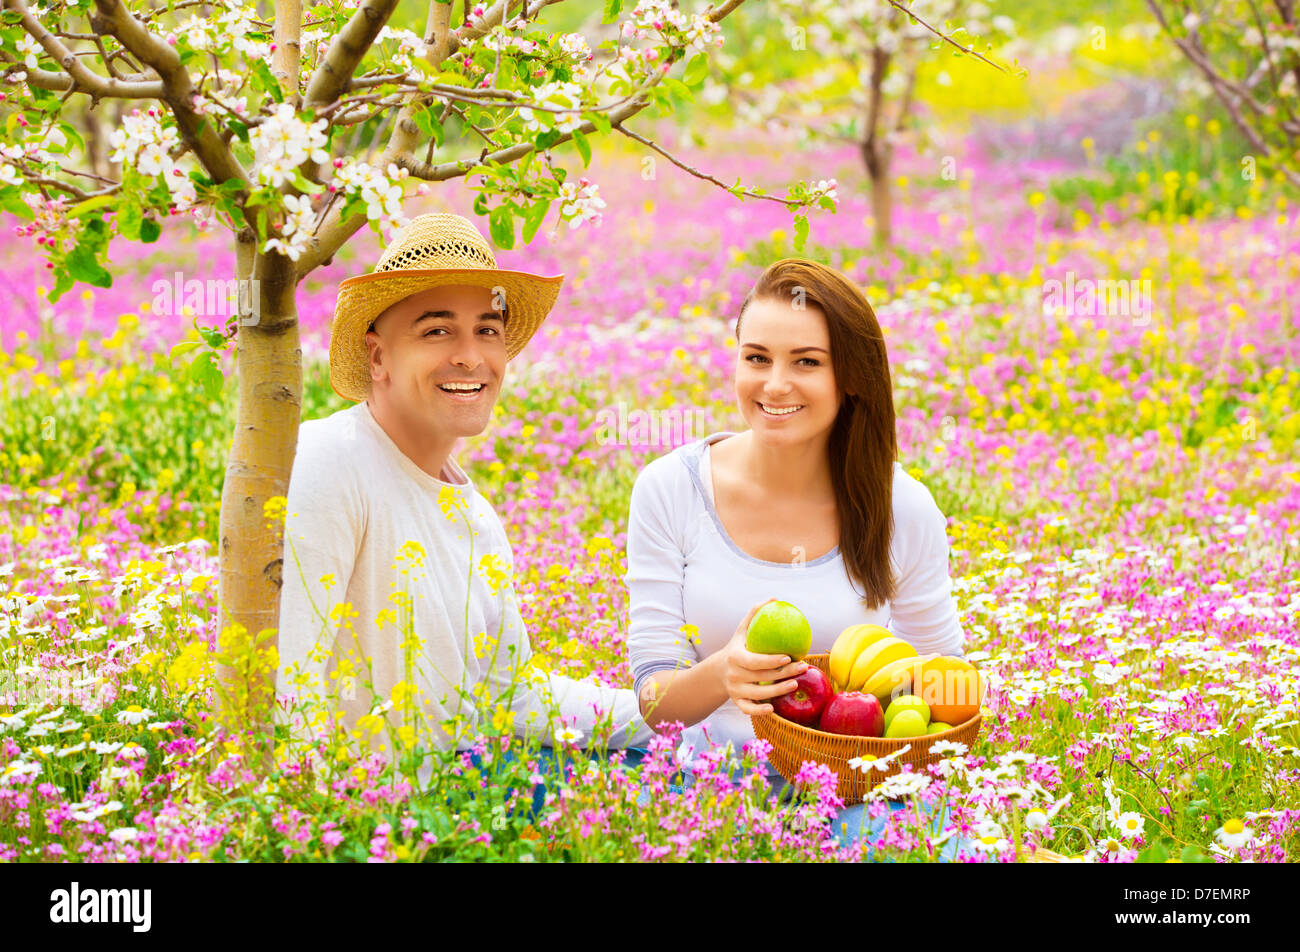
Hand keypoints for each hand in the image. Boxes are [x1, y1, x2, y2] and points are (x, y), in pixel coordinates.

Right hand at [719, 599, 809, 716]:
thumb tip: (774, 598)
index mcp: (735, 657)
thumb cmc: (736, 648)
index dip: (771, 661)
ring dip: (779, 691)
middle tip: (803, 667)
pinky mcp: (737, 702)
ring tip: (796, 683)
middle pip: (762, 677)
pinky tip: (773, 708)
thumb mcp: (741, 631)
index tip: (788, 656)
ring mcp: (735, 690)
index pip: (755, 661)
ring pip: (759, 694)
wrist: (718, 671)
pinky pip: (748, 710)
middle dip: (784, 673)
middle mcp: (734, 675)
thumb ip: (755, 615)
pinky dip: (759, 711)